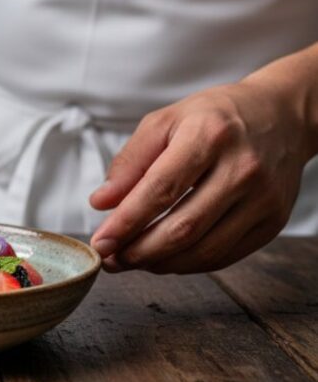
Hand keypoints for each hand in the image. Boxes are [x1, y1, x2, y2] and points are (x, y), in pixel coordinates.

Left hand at [89, 78, 312, 273]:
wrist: (280, 117)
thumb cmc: (214, 118)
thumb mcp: (165, 122)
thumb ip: (130, 162)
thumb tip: (101, 203)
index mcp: (209, 136)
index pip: (161, 189)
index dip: (126, 221)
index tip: (100, 241)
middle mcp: (241, 169)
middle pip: (184, 227)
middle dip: (139, 251)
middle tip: (110, 258)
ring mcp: (263, 199)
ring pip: (204, 250)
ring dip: (160, 263)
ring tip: (130, 260)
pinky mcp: (273, 222)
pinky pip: (224, 256)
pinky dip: (187, 264)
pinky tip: (164, 258)